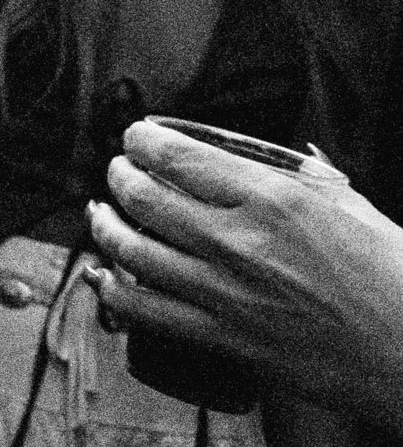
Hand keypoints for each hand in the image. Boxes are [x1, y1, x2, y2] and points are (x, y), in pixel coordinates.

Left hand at [87, 120, 402, 429]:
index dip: (142, 140)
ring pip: (132, 249)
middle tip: (118, 171)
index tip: (136, 138)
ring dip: (106, 225)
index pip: (177, 156)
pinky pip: (146, 310)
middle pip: (144, 196)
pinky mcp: (224, 338)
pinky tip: (105, 277)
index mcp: (274, 200)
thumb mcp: (354, 209)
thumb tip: (287, 154)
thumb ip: (308, 178)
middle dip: (119, 176)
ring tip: (101, 213)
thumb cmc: (396, 283)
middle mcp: (240, 242)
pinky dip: (114, 290)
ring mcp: (227, 293)